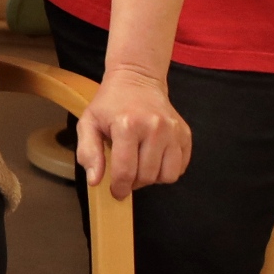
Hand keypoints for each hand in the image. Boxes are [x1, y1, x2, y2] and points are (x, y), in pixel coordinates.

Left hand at [74, 68, 191, 199]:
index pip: (126, 171)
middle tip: (125, 175)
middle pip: (147, 176)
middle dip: (134, 183)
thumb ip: (88, 152)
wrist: (137, 80)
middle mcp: (155, 128)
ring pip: (167, 176)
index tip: (116, 193)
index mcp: (127, 125)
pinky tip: (153, 159)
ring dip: (152, 178)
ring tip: (140, 166)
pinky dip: (167, 170)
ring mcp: (173, 131)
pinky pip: (180, 167)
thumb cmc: (109, 104)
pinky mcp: (185, 134)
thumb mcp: (88, 123)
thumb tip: (95, 181)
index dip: (119, 187)